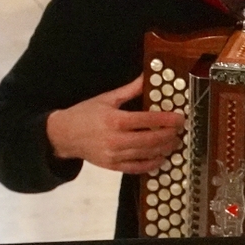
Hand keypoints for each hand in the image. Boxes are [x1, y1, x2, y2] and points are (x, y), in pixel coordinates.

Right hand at [46, 74, 183, 174]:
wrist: (64, 135)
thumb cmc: (85, 114)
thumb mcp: (107, 99)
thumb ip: (129, 90)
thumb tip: (147, 76)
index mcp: (115, 120)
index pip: (147, 120)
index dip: (166, 120)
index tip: (179, 118)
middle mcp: (115, 139)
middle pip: (150, 140)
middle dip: (169, 136)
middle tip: (180, 131)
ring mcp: (114, 155)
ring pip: (146, 154)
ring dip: (164, 149)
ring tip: (174, 143)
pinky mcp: (113, 166)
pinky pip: (136, 168)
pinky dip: (151, 164)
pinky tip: (161, 158)